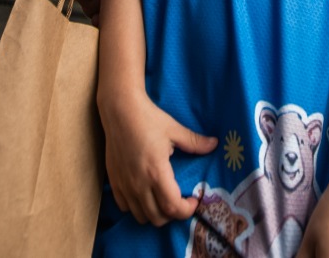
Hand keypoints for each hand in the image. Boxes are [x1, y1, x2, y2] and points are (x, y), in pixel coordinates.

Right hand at [99, 91, 216, 225]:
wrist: (119, 109)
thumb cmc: (148, 118)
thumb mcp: (174, 130)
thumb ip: (195, 142)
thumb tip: (214, 144)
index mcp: (156, 172)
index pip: (173, 207)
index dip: (187, 210)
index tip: (194, 200)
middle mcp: (139, 183)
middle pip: (157, 218)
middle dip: (173, 214)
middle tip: (180, 200)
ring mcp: (124, 184)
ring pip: (140, 216)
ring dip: (155, 213)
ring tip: (162, 198)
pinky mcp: (114, 181)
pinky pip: (124, 206)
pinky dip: (136, 207)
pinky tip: (144, 193)